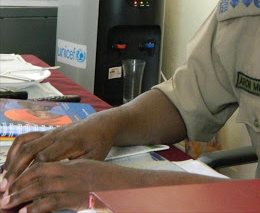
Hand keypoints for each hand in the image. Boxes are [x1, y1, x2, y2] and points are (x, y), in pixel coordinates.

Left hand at [0, 159, 129, 212]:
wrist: (134, 185)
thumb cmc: (114, 183)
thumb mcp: (93, 175)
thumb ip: (75, 178)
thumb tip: (56, 187)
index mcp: (75, 164)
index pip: (43, 165)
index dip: (24, 173)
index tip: (11, 182)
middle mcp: (73, 171)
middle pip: (37, 174)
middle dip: (17, 185)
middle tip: (3, 195)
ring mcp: (76, 184)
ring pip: (41, 186)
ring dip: (21, 195)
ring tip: (7, 204)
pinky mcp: (79, 197)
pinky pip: (53, 201)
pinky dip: (37, 206)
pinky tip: (26, 211)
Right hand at [1, 113, 115, 194]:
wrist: (101, 124)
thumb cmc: (99, 143)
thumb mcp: (94, 159)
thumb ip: (77, 170)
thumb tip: (62, 188)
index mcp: (69, 143)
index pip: (44, 159)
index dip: (31, 174)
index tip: (23, 190)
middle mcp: (56, 136)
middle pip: (29, 151)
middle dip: (15, 171)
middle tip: (6, 190)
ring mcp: (50, 132)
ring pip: (24, 144)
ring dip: (11, 161)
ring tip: (4, 179)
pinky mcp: (46, 132)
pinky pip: (25, 137)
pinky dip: (14, 150)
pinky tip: (9, 164)